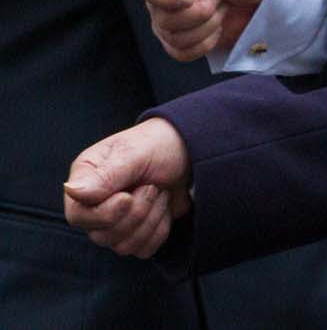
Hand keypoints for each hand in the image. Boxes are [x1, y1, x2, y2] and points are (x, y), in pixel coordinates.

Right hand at [62, 119, 191, 257]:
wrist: (189, 151)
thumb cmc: (160, 144)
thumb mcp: (136, 154)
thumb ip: (106, 175)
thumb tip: (70, 190)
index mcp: (86, 179)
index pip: (77, 216)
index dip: (105, 214)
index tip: (128, 196)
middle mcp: (94, 204)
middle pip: (101, 237)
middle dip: (136, 213)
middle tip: (153, 186)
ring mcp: (113, 221)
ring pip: (122, 247)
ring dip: (150, 219)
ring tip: (160, 192)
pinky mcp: (135, 232)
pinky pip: (143, 249)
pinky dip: (159, 229)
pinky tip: (164, 206)